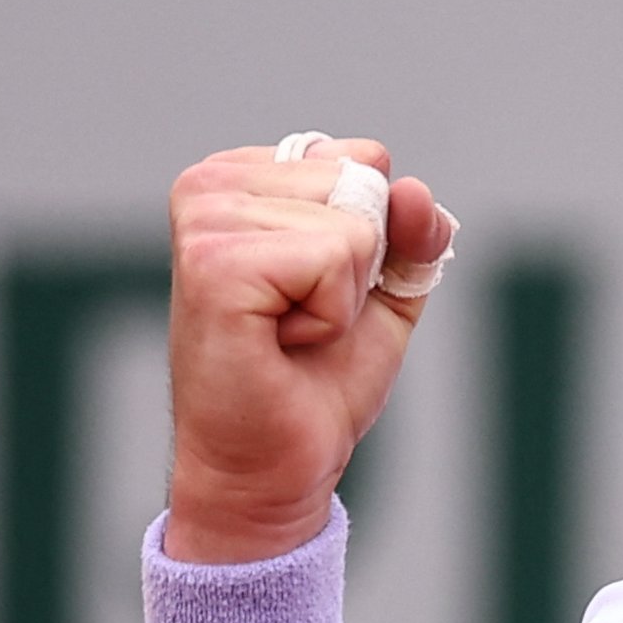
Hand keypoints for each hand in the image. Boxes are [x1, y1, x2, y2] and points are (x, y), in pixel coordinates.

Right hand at [163, 137, 453, 562]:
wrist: (276, 462)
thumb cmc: (319, 377)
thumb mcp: (386, 290)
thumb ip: (413, 233)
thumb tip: (416, 192)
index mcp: (245, 175)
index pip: (366, 160)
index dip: (375, 240)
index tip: (319, 290)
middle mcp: (212, 183)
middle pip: (364, 184)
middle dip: (361, 267)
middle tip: (304, 318)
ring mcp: (206, 219)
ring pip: (355, 225)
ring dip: (343, 296)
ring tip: (289, 330)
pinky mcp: (213, 262)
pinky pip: (335, 258)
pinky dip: (331, 314)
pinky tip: (280, 340)